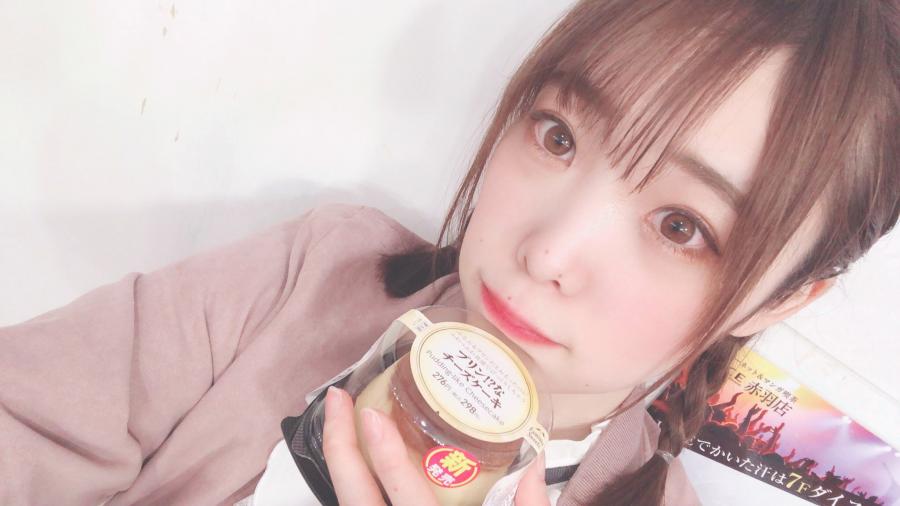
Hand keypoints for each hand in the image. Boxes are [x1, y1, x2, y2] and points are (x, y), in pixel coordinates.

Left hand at [322, 386, 550, 504]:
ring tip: (340, 421)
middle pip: (354, 497)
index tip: (372, 416)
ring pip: (347, 504)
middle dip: (339, 447)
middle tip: (338, 400)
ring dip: (340, 461)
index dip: (384, 457)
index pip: (406, 495)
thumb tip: (534, 458)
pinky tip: (354, 458)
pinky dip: (351, 482)